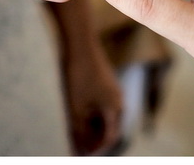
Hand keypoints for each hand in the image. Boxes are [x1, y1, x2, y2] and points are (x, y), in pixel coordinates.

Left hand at [60, 29, 123, 154]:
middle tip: (77, 146)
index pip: (108, 137)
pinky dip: (90, 111)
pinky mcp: (105, 81)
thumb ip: (79, 129)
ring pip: (103, 114)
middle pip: (107, 127)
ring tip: (75, 132)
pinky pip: (100, 102)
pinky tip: (77, 111)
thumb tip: (80, 150)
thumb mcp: (75, 106)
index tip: (82, 155)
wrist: (79, 40)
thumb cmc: (78, 74)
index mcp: (114, 109)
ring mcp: (112, 89)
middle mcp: (118, 101)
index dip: (96, 148)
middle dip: (93, 138)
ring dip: (91, 125)